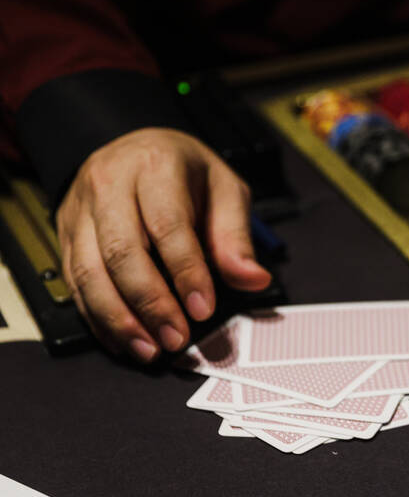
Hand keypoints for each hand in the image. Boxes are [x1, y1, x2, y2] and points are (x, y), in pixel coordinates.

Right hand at [57, 127, 270, 362]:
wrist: (134, 147)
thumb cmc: (185, 172)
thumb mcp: (224, 189)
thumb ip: (236, 236)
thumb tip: (253, 280)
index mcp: (155, 166)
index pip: (167, 225)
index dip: (186, 272)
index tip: (203, 310)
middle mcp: (109, 184)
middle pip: (121, 251)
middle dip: (150, 303)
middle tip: (176, 338)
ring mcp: (81, 210)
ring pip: (88, 270)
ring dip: (118, 318)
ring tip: (149, 349)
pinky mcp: (66, 233)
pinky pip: (73, 281)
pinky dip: (97, 317)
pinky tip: (122, 340)